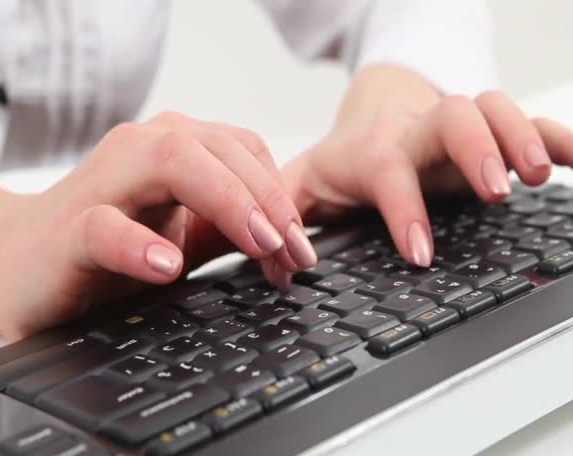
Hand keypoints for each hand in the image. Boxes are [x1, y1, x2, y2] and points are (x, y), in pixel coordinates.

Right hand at [0, 112, 315, 338]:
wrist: (22, 266)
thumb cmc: (108, 247)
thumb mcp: (185, 234)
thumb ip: (232, 230)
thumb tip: (290, 244)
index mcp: (174, 149)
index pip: (245, 152)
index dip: (282, 197)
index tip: (301, 250)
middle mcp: (142, 150)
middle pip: (222, 149)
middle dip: (269, 200)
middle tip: (294, 252)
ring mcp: (105, 183)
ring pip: (173, 162)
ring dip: (228, 203)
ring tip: (259, 245)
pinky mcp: (70, 228)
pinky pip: (106, 225)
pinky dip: (140, 243)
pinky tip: (167, 266)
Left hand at [281, 65, 572, 266]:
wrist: (373, 117)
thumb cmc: (342, 159)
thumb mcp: (303, 184)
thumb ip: (282, 217)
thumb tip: (277, 264)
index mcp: (372, 152)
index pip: (387, 170)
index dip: (405, 208)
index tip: (421, 253)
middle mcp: (417, 135)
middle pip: (450, 119)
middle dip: (476, 149)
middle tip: (497, 192)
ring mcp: (455, 132)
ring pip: (491, 109)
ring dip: (520, 136)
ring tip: (536, 175)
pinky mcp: (485, 135)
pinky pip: (526, 124)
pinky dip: (554, 137)